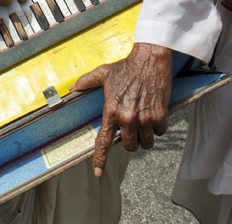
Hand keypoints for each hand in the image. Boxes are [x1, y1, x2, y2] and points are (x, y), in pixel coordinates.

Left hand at [71, 43, 172, 176]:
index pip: (103, 142)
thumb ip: (86, 82)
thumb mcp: (104, 73)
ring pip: (146, 142)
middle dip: (131, 139)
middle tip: (132, 126)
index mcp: (111, 111)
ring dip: (146, 135)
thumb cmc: (127, 66)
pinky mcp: (159, 116)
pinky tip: (154, 113)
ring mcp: (144, 119)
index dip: (100, 159)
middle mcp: (127, 118)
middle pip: (129, 146)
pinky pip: (159, 132)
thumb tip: (72, 87)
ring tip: (144, 120)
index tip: (98, 172)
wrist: (150, 59)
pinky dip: (158, 127)